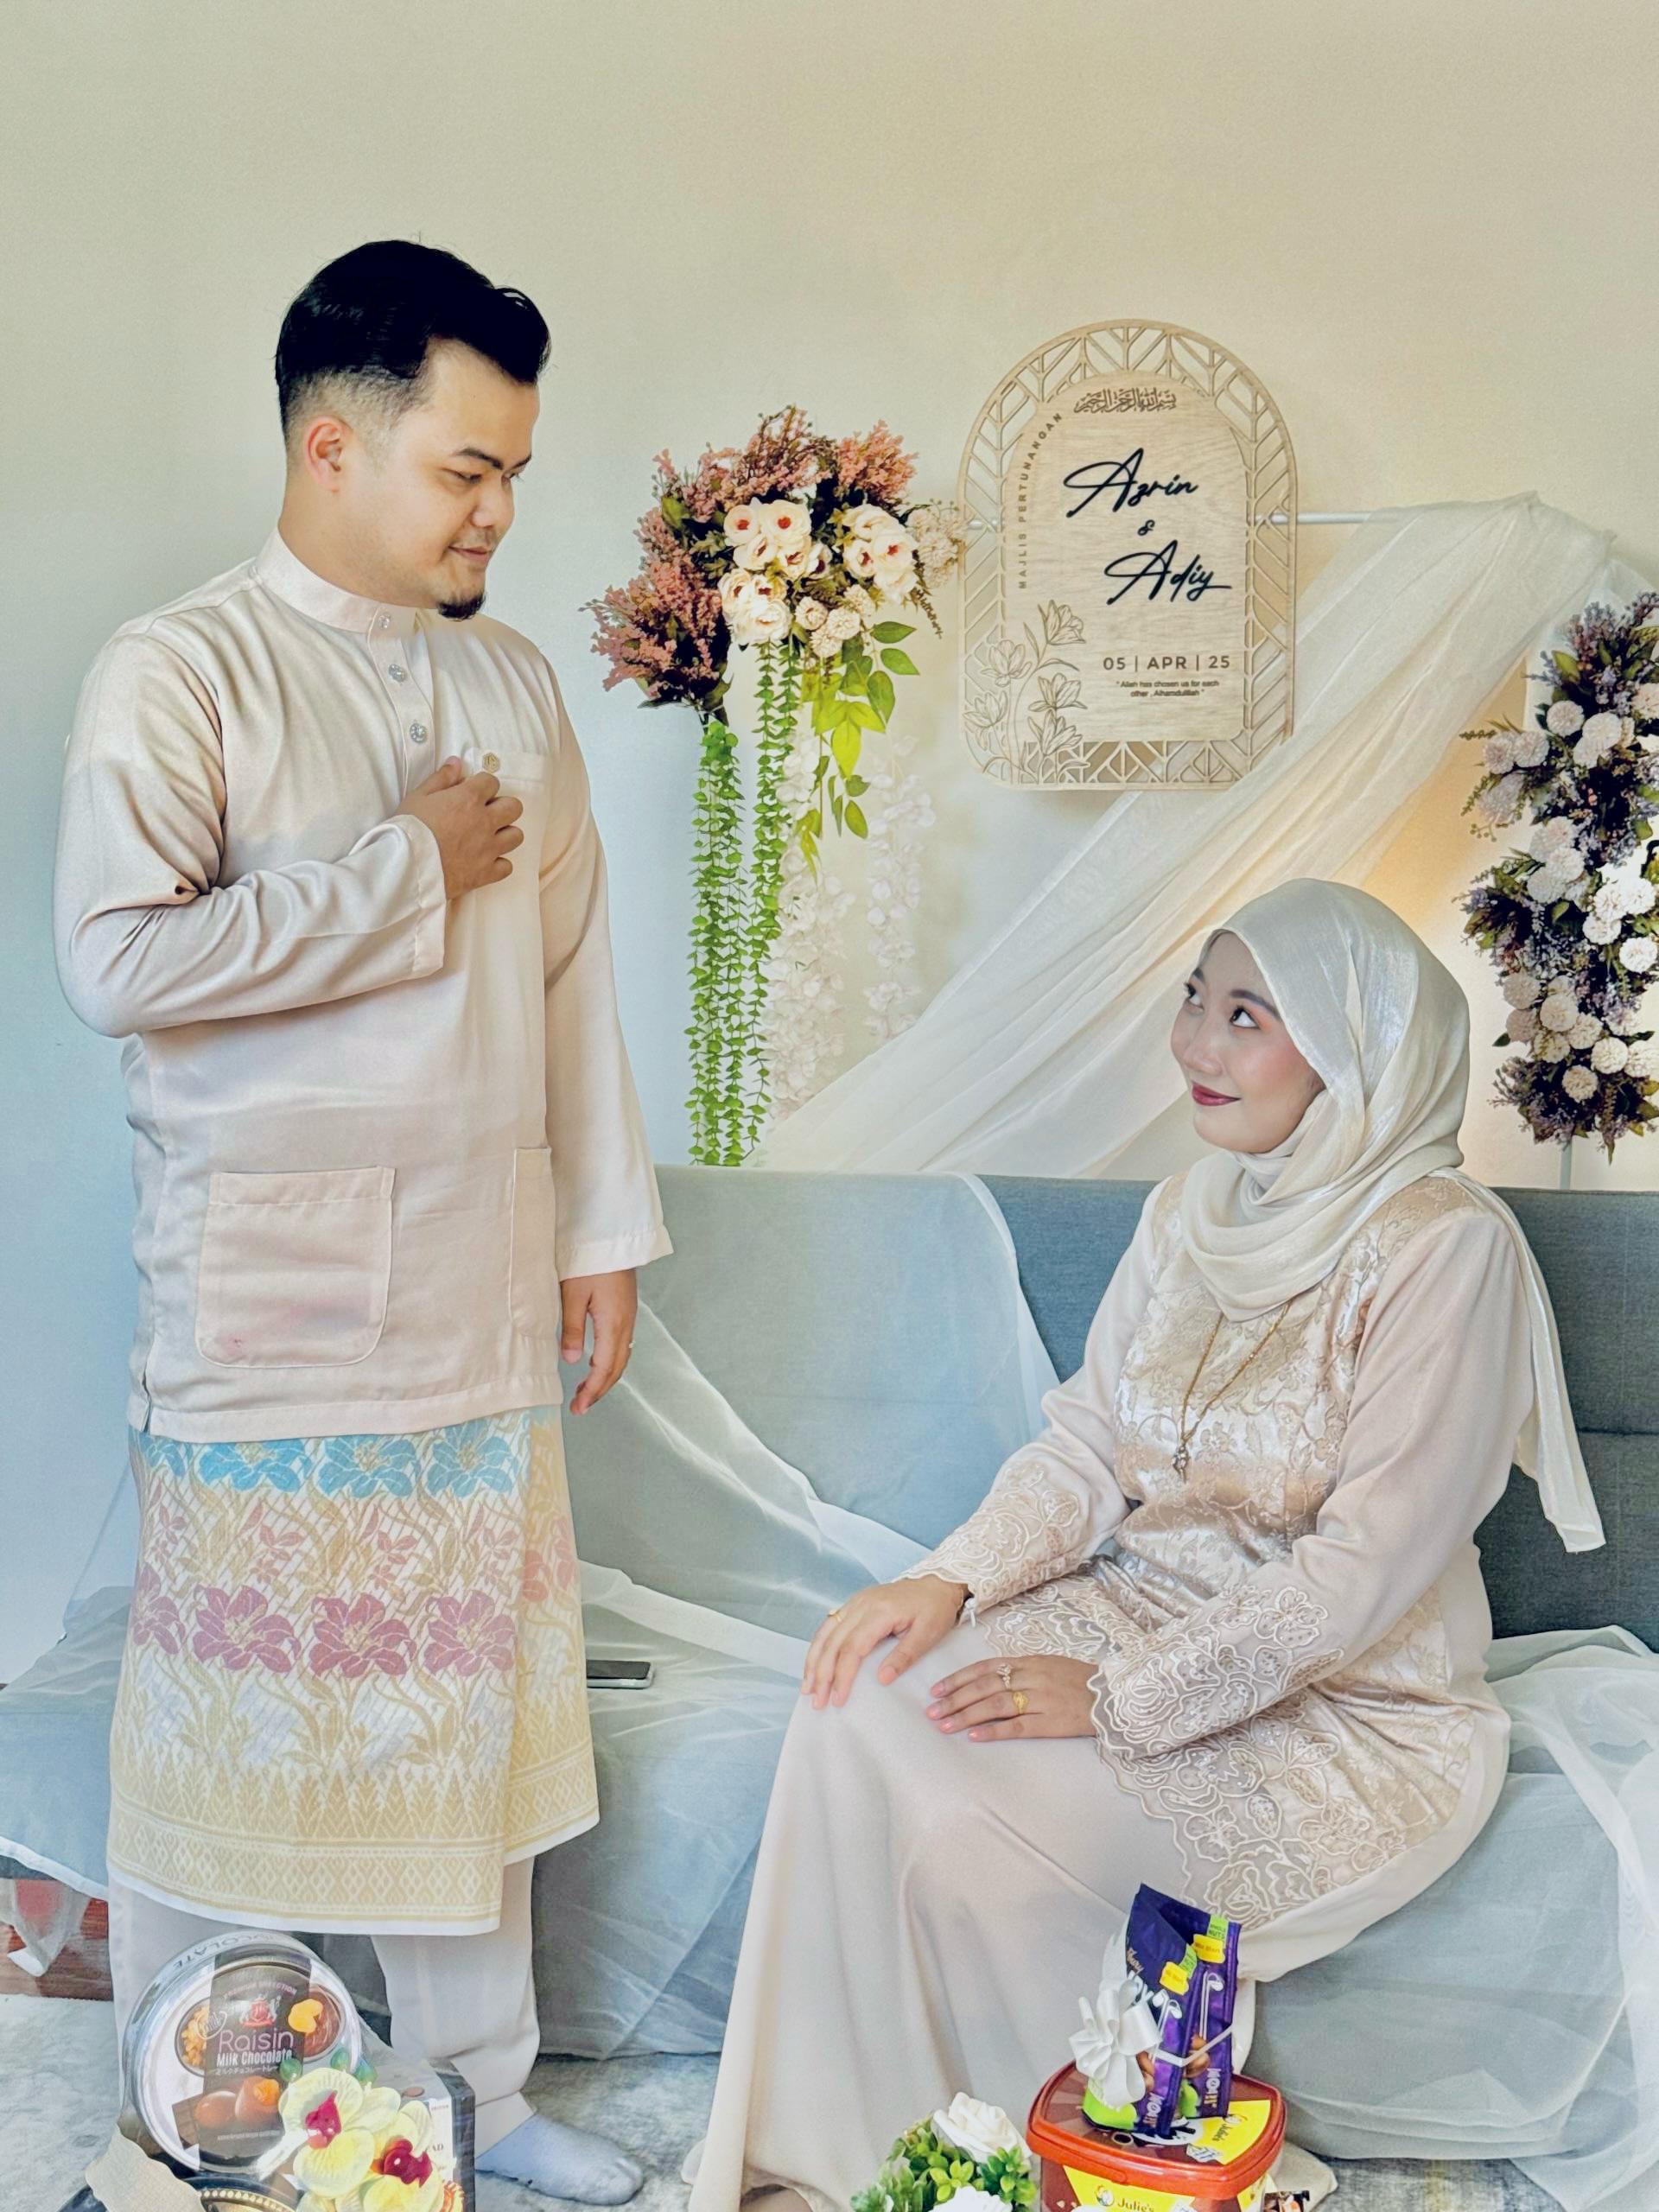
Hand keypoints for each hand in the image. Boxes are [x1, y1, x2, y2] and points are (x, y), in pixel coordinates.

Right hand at [397, 756, 524, 897]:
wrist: (405, 866)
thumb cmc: (409, 829)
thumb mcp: (418, 796)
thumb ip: (441, 778)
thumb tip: (456, 762)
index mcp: (469, 798)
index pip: (492, 782)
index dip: (482, 786)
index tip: (472, 793)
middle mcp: (485, 821)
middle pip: (514, 807)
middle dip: (502, 807)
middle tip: (486, 813)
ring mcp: (488, 848)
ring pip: (516, 836)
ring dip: (505, 834)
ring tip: (488, 837)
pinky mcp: (486, 872)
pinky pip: (507, 866)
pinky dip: (499, 864)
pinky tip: (485, 861)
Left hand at [560, 1267, 636, 1413]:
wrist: (612, 1237)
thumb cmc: (589, 1261)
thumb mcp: (572, 1295)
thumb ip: (572, 1329)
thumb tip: (572, 1361)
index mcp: (613, 1324)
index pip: (604, 1368)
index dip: (592, 1390)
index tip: (578, 1407)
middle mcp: (626, 1324)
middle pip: (616, 1368)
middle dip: (599, 1390)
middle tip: (580, 1407)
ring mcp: (629, 1317)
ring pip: (621, 1358)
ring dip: (605, 1377)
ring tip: (586, 1391)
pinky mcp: (626, 1310)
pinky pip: (622, 1345)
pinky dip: (610, 1362)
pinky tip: (596, 1363)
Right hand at [801, 1574, 968, 1709]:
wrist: (937, 1582)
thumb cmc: (935, 1609)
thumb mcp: (928, 1634)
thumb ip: (904, 1656)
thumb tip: (881, 1679)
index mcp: (880, 1612)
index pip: (853, 1647)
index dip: (842, 1675)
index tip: (838, 1698)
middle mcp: (861, 1604)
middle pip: (833, 1642)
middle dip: (822, 1674)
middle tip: (817, 1701)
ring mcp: (855, 1602)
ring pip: (825, 1633)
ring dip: (813, 1661)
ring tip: (807, 1687)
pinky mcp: (854, 1604)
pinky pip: (829, 1625)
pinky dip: (818, 1646)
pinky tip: (813, 1663)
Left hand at [926, 1653, 1095, 1741]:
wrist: (1113, 1694)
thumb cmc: (1079, 1680)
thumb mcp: (1049, 1664)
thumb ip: (1021, 1669)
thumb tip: (989, 1678)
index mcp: (1028, 1661)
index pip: (985, 1667)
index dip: (958, 1678)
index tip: (936, 1688)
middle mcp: (1031, 1677)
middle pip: (984, 1687)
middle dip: (954, 1698)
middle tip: (931, 1710)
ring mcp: (1040, 1699)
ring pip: (995, 1705)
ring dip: (966, 1715)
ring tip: (944, 1724)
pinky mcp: (1050, 1722)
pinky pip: (1016, 1726)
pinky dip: (993, 1731)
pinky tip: (974, 1736)